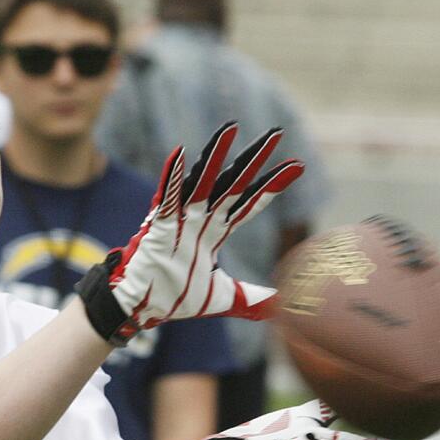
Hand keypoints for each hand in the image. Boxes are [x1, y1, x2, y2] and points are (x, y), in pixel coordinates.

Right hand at [76, 123, 302, 344]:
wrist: (142, 309)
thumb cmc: (173, 296)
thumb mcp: (221, 297)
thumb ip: (249, 299)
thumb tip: (278, 305)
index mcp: (215, 231)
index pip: (249, 203)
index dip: (272, 185)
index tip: (297, 165)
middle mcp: (201, 219)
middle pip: (233, 183)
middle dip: (254, 159)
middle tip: (276, 133)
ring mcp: (180, 219)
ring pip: (202, 182)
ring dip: (216, 156)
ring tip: (231, 129)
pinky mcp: (159, 225)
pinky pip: (167, 198)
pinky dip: (172, 177)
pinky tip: (179, 154)